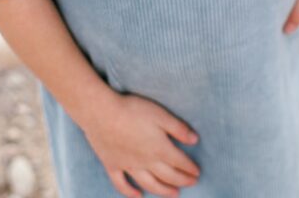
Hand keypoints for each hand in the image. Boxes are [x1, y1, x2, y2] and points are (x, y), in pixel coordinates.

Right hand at [82, 90, 200, 196]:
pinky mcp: (113, 165)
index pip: (180, 163)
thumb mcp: (160, 114)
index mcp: (159, 149)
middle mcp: (146, 162)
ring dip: (163, 191)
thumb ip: (178, 128)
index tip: (197, 172)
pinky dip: (130, 193)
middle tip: (192, 183)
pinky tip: (138, 195)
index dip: (190, 168)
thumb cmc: (132, 110)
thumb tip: (195, 140)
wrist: (101, 113)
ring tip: (174, 194)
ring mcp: (128, 166)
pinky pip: (122, 184)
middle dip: (182, 181)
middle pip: (168, 176)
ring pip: (149, 184)